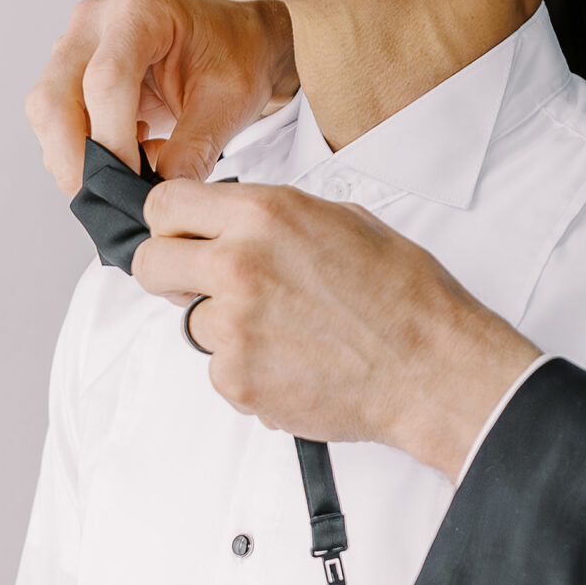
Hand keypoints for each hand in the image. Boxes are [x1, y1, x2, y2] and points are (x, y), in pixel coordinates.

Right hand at [26, 0, 297, 194]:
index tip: (132, 183)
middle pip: (54, 97)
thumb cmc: (236, 58)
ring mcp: (74, 44)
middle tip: (112, 196)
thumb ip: (194, 149)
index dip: (112, 139)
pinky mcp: (68, 71)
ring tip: (139, 166)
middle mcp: (95, 21)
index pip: (106, 80)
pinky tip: (131, 153)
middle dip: (76, 158)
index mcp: (140, 11)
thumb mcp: (230, 102)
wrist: (235, 40)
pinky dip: (84, 151)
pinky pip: (55, 121)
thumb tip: (158, 198)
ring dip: (79, 157)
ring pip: (46, 113)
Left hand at [134, 179, 539, 478]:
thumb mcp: (345, 222)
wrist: (433, 368)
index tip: (180, 238)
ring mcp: (234, 326)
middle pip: (151, 264)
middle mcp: (240, 265)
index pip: (165, 205)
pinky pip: (220, 371)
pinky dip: (250, 372)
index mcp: (266, 215)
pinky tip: (297, 364)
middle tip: (204, 288)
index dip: (170, 224)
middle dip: (170, 276)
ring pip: (193, 324)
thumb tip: (240, 226)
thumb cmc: (406, 298)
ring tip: (289, 334)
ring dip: (227, 330)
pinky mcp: (238, 379)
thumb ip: (278, 220)